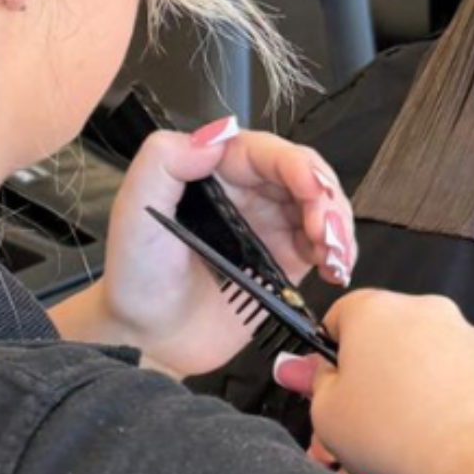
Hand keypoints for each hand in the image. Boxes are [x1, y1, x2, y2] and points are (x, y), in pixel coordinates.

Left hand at [75, 117, 356, 376]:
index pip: (268, 152)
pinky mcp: (286, 262)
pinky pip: (324, 247)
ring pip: (323, 208)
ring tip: (334, 257)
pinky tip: (336, 269)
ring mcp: (271, 228)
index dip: (297, 165)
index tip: (311, 190)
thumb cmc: (134, 274)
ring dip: (339, 226)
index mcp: (215, 170)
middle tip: (327, 233)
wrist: (147, 338)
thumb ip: (163, 163)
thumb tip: (216, 134)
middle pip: (306, 176)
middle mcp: (249, 192)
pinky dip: (340, 254)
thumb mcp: (134, 212)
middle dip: (326, 198)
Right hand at [271, 291, 473, 473]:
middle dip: (360, 394)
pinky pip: (451, 385)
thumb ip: (313, 385)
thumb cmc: (400, 434)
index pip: (337, 321)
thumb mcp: (328, 415)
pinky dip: (436, 410)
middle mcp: (423, 311)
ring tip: (386, 458)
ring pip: (416, 371)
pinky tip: (425, 451)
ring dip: (397, 407)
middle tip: (347, 441)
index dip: (325, 362)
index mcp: (375, 309)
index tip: (322, 395)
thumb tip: (297, 368)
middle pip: (379, 349)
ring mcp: (465, 336)